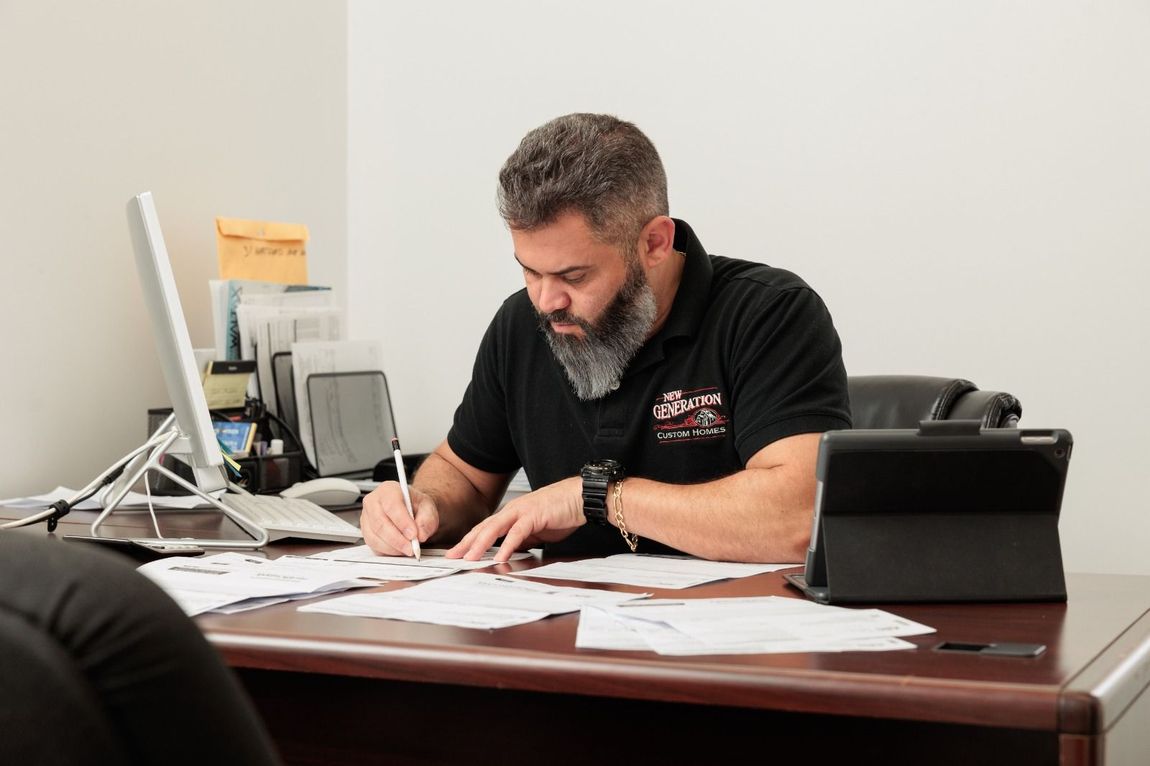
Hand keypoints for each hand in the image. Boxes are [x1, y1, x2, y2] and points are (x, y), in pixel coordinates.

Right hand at [361, 481, 437, 556]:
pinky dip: (388, 551)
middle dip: (397, 539)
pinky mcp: (366, 533)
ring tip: (408, 548)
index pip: (391, 506)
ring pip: (374, 537)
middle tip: (412, 547)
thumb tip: (420, 535)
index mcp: (388, 490)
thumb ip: (427, 520)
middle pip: (380, 523)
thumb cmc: (416, 506)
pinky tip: (400, 549)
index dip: (402, 522)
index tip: (413, 534)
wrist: (411, 510)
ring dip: (393, 547)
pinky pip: (374, 546)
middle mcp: (373, 502)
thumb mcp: (428, 508)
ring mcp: (366, 518)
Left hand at [447, 476, 583, 561]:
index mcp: (512, 514)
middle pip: (483, 528)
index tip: (457, 552)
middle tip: (451, 556)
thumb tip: (512, 550)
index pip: (486, 528)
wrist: (580, 498)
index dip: (470, 540)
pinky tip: (499, 556)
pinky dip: (507, 545)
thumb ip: (523, 539)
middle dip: (466, 543)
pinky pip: (516, 532)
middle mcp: (513, 511)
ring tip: (469, 558)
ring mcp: (522, 512)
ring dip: (480, 544)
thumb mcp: (537, 530)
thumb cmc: (562, 512)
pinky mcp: (534, 515)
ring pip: (494, 529)